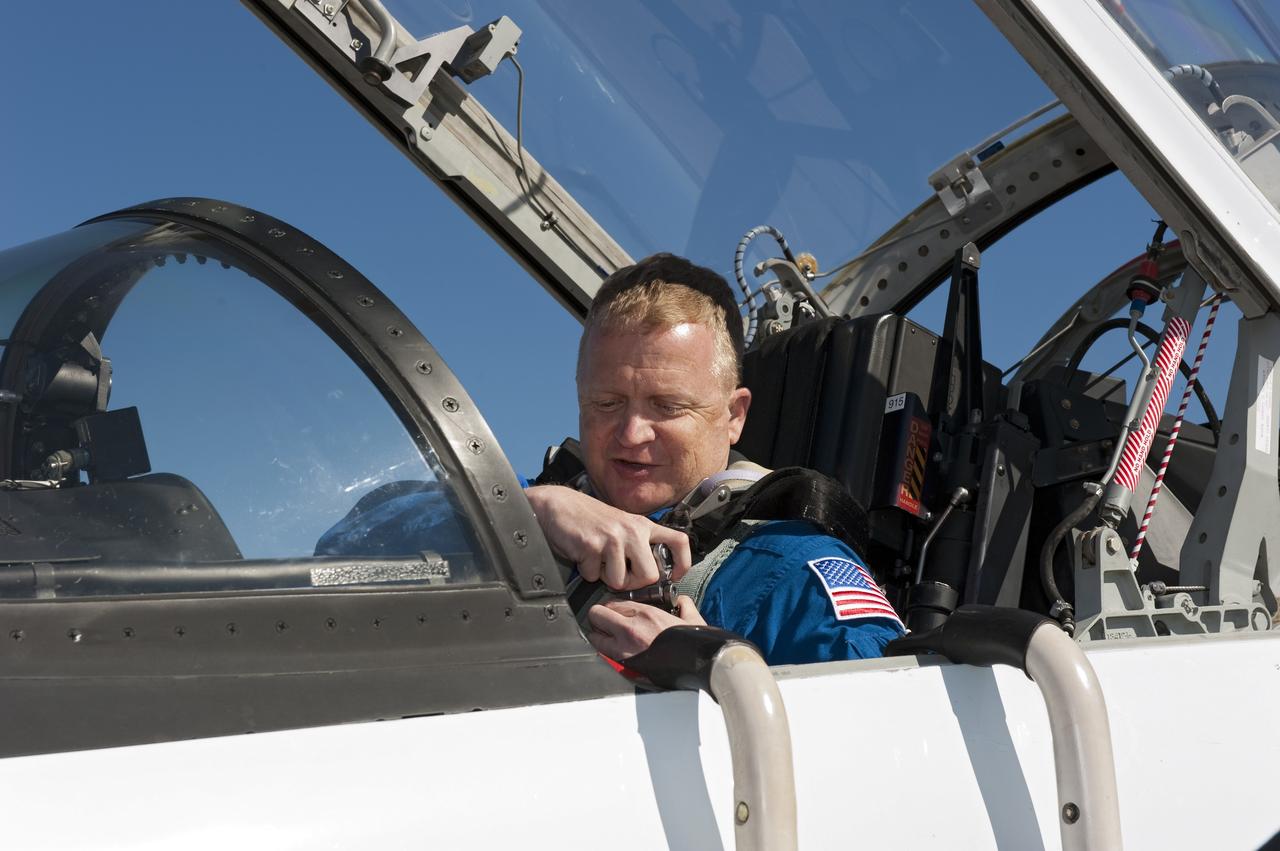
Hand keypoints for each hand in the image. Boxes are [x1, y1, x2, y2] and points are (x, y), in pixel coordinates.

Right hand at [524, 485, 691, 589]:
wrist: (558, 505)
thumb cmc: (589, 519)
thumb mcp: (621, 526)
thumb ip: (638, 545)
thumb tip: (652, 575)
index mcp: (643, 525)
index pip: (678, 541)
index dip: (683, 562)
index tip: (674, 575)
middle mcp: (632, 530)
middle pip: (650, 574)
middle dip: (633, 583)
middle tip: (619, 574)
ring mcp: (613, 537)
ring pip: (620, 581)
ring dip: (606, 578)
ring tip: (598, 560)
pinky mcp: (592, 545)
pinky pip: (594, 576)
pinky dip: (587, 572)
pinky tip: (583, 555)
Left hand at [586, 596, 705, 659]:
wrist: (700, 668)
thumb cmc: (695, 646)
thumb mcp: (692, 617)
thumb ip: (683, 604)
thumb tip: (680, 602)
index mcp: (646, 614)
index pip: (613, 602)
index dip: (612, 606)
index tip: (614, 610)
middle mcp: (630, 628)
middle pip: (596, 614)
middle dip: (598, 617)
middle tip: (604, 621)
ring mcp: (624, 649)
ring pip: (595, 636)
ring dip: (598, 635)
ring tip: (606, 637)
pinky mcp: (624, 666)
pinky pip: (603, 654)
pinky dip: (604, 651)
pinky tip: (613, 651)